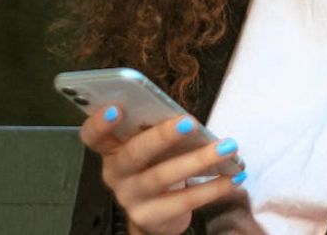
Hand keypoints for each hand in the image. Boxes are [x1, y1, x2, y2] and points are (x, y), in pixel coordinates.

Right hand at [80, 106, 246, 234]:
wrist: (158, 213)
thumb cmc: (156, 164)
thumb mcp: (150, 145)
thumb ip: (154, 129)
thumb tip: (183, 118)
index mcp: (111, 148)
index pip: (93, 135)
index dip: (100, 122)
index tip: (117, 108)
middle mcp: (115, 173)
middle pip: (134, 153)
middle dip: (162, 136)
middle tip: (190, 122)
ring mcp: (130, 197)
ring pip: (163, 176)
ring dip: (199, 160)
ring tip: (228, 147)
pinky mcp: (149, 217)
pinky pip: (183, 201)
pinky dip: (213, 188)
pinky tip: (234, 176)